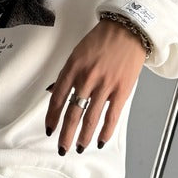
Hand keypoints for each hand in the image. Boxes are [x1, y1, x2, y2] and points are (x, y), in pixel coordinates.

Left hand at [45, 18, 146, 154]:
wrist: (127, 30)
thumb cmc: (101, 40)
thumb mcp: (77, 53)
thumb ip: (68, 74)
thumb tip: (55, 92)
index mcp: (73, 68)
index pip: (58, 98)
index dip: (52, 116)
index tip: (49, 129)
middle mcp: (87, 78)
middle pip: (73, 112)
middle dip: (66, 133)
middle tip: (62, 147)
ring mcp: (105, 86)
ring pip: (91, 118)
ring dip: (84, 136)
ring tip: (79, 147)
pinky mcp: (121, 91)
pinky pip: (111, 116)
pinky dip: (105, 131)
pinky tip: (100, 141)